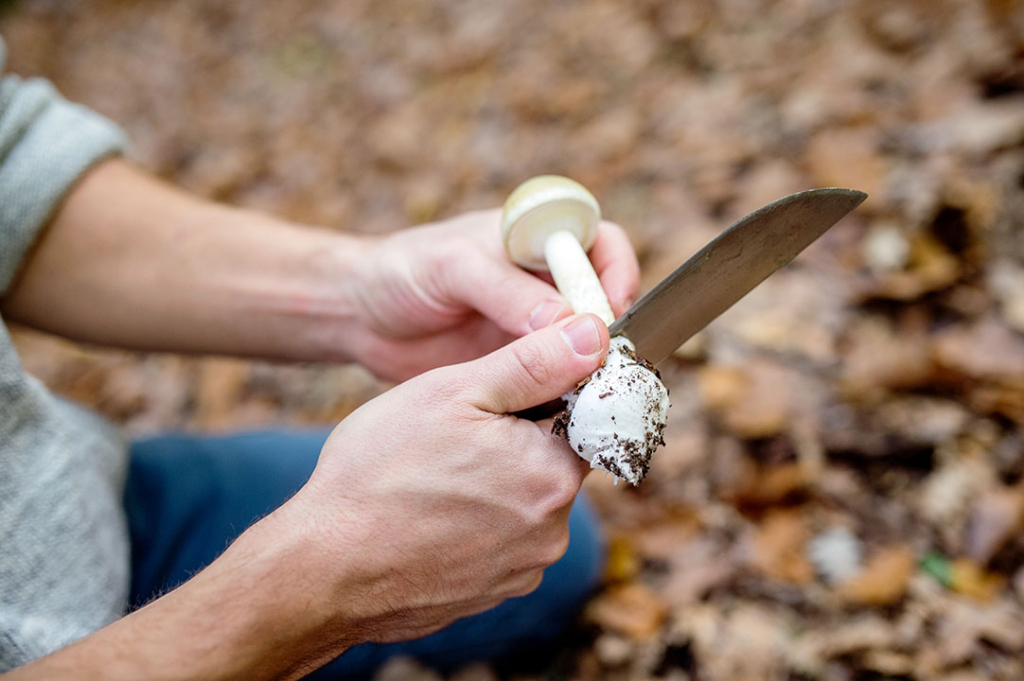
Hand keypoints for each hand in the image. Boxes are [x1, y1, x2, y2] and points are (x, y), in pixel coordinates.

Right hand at [286, 312, 608, 644]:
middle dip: (513, 443)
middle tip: (450, 437)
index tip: (493, 402)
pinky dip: (474, 527)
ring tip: (431, 479)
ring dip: (492, 485)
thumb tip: (594, 336)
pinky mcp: (495, 593)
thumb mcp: (455, 392)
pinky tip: (428, 518)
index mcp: (552, 471)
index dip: (539, 399)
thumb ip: (534, 362)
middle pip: (552, 463)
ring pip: (524, 504)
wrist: (323, 569)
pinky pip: (500, 544)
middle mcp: (553, 528)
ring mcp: (523, 568)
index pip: (580, 419)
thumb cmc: (379, 473)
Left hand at [345, 209, 638, 380]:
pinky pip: (558, 379)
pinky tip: (559, 410)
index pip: (604, 245)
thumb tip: (566, 319)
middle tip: (601, 363)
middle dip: (611, 330)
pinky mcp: (521, 366)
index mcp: (539, 238)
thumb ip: (506, 291)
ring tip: (585, 393)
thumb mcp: (453, 268)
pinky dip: (565, 393)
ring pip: (586, 345)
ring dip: (591, 367)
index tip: (608, 312)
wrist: (360, 315)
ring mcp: (537, 327)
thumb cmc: (403, 270)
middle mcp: (547, 281)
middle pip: (607, 301)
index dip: (616, 274)